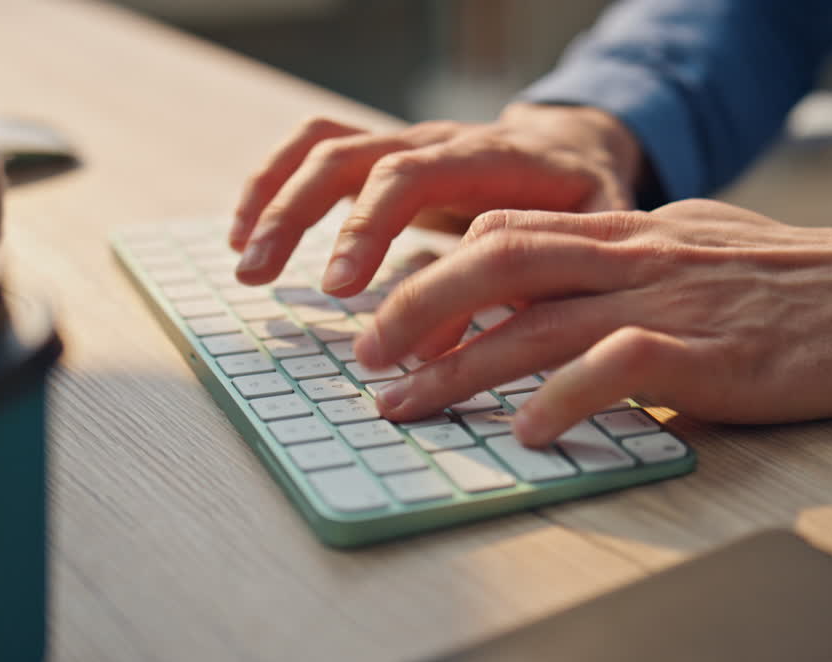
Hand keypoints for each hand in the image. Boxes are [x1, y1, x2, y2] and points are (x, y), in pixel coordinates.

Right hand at [229, 103, 642, 293]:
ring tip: (246, 261)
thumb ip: (531, 289)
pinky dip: (275, 183)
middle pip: (353, 155)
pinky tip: (246, 233)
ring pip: (325, 146)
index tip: (339, 287)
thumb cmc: (585, 204)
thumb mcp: (584, 245)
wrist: (576, 149)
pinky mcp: (386, 154)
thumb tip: (447, 349)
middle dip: (299, 215)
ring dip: (274, 198)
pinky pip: (319, 148)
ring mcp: (408, 142)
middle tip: (263, 276)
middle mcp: (440, 141)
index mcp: (492, 158)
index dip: (367, 226)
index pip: (412, 175)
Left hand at [354, 200, 831, 445]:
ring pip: (539, 319)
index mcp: (630, 231)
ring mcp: (670, 302)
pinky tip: (529, 433)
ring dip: (462, 366)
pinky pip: (618, 367)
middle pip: (499, 264)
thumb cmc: (792, 281)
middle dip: (419, 309)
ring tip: (409, 403)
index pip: (509, 233)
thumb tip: (560, 294)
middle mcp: (635, 257)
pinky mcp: (710, 357)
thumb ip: (627, 261)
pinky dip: (564, 399)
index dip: (439, 273)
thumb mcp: (696, 248)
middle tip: (368, 359)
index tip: (395, 320)